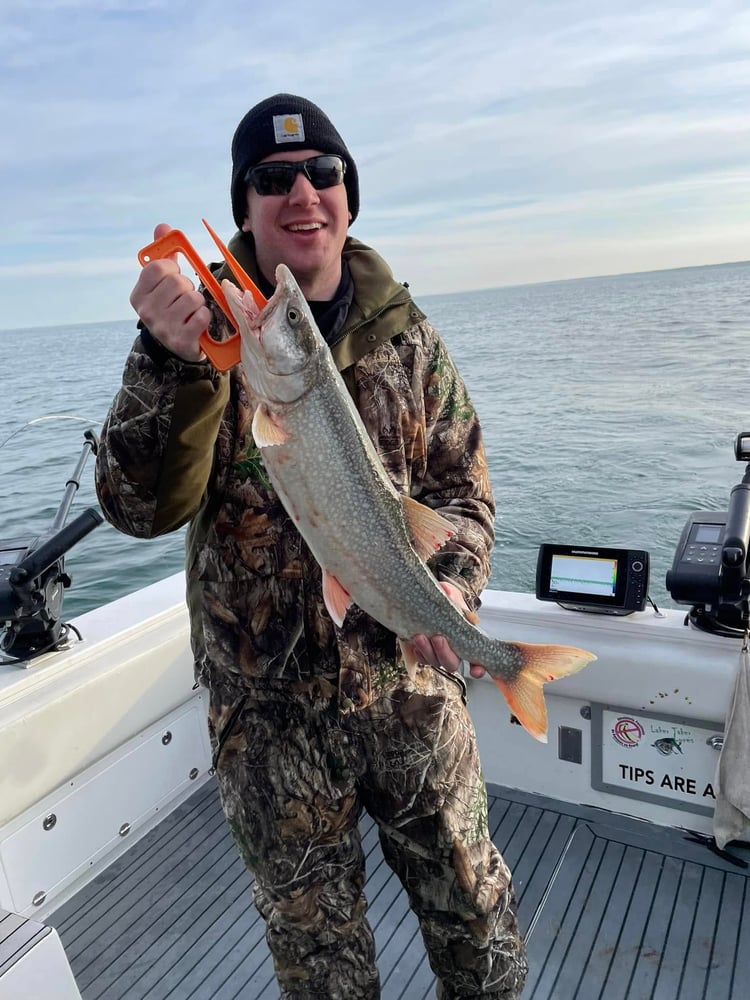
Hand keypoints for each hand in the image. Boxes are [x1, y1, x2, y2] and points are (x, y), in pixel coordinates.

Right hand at [130, 223, 211, 361]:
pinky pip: (203, 315)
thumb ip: (163, 255)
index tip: (173, 277)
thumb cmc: (171, 308)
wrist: (176, 347)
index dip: (172, 269)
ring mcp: (163, 328)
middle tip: (184, 298)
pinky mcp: (181, 341)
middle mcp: (146, 312)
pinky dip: (205, 317)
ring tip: (191, 311)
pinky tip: (197, 323)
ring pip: (193, 298)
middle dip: (187, 286)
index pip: (158, 267)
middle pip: (177, 282)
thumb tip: (163, 227)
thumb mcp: (162, 284)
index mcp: (138, 295)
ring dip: (198, 302)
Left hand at [411, 581, 485, 677]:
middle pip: (451, 664)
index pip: (477, 661)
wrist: (429, 600)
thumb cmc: (448, 600)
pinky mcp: (424, 651)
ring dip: (427, 652)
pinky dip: (418, 653)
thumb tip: (447, 592)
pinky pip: (422, 659)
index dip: (478, 668)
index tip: (476, 669)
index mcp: (467, 640)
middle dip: (444, 653)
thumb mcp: (452, 595)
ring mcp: (438, 652)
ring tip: (419, 636)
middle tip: (437, 638)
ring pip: (435, 662)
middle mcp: (454, 651)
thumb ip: (452, 596)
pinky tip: (414, 644)